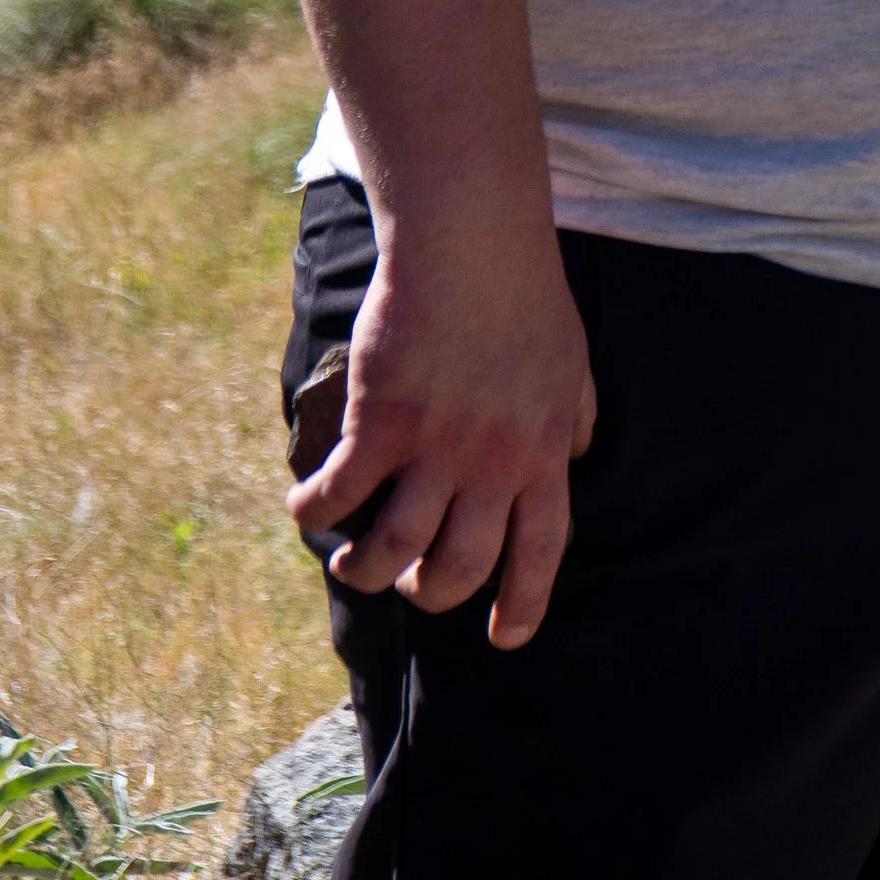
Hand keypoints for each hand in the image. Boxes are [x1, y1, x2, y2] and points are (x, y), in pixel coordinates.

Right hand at [288, 216, 596, 651]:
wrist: (473, 241)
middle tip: (413, 582)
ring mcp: (435, 447)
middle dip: (431, 591)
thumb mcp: (571, 362)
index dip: (522, 603)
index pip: (540, 552)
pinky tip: (305, 507)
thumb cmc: (524, 295)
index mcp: (542, 453)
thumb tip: (574, 455)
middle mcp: (491, 464)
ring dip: (366, 568)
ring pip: (393, 549)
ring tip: (350, 561)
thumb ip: (573, 418)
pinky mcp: (381, 422)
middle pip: (458, 567)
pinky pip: (340, 494)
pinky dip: (315, 511)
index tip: (505, 637)